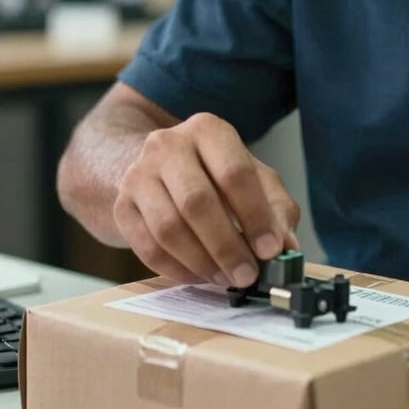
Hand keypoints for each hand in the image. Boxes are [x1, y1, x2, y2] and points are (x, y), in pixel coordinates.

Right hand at [113, 112, 299, 286]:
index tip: (271, 249)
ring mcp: (139, 174)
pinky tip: (198, 275)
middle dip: (227, 246)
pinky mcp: (122, 206)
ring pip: (169, 228)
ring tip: (225, 278)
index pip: (235, 173)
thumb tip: (287, 246)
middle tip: (247, 275)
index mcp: (208, 130)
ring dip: (202, 261)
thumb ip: (275, 207)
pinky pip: (147, 247)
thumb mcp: (252, 176)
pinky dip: (176, 269)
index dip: (255, 216)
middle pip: (198, 202)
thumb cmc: (213, 173)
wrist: (156, 168)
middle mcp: (169, 144)